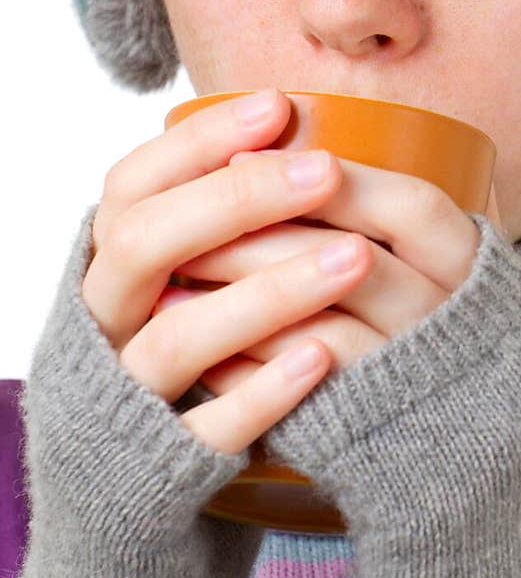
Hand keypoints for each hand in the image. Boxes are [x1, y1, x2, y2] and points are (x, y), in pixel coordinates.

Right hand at [81, 89, 391, 455]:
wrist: (136, 471)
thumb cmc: (192, 337)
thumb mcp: (186, 267)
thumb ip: (215, 213)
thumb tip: (292, 124)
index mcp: (111, 260)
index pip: (133, 183)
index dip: (199, 141)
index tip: (277, 106)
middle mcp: (106, 318)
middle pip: (144, 243)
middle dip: (237, 200)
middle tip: (327, 171)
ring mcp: (127, 392)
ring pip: (177, 336)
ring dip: (269, 292)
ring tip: (356, 258)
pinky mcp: (161, 462)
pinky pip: (205, 429)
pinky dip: (262, 391)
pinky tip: (322, 359)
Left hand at [155, 124, 495, 398]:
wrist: (468, 446)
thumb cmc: (436, 322)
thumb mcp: (444, 256)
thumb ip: (397, 204)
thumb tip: (306, 128)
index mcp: (469, 264)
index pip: (412, 208)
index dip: (338, 179)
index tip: (254, 155)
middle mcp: (450, 322)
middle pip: (359, 264)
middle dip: (264, 236)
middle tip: (193, 220)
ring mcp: (411, 382)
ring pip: (322, 332)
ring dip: (242, 298)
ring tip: (180, 274)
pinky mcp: (367, 432)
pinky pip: (299, 399)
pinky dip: (244, 365)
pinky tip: (202, 342)